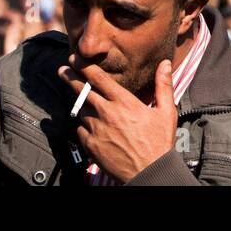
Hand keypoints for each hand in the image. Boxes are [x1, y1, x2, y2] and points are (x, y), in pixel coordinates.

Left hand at [60, 58, 177, 183]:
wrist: (149, 172)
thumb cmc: (159, 142)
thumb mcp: (167, 112)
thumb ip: (163, 86)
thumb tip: (164, 63)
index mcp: (124, 102)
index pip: (98, 78)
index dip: (84, 66)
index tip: (75, 57)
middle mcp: (106, 113)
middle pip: (82, 90)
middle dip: (71, 77)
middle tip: (63, 69)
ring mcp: (96, 129)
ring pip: (82, 111)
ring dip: (83, 105)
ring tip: (85, 103)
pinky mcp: (90, 145)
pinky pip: (81, 130)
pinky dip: (85, 126)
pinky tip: (92, 127)